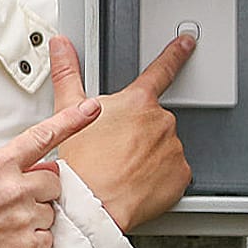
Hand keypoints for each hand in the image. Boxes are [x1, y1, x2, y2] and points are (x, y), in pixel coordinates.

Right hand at [0, 95, 102, 247]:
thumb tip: (40, 165)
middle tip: (13, 205)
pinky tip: (7, 244)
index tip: (90, 108)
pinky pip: (47, 238)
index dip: (70, 120)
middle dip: (40, 191)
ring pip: (52, 211)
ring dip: (35, 218)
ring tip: (3, 228)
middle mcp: (11, 189)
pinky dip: (33, 243)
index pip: (40, 137)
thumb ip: (5, 170)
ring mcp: (21, 218)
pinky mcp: (27, 247)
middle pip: (53, 181)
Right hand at [49, 34, 192, 231]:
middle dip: (140, 129)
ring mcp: (174, 148)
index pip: (162, 70)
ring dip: (149, 153)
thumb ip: (67, 72)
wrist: (95, 204)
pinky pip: (174, 171)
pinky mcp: (182, 174)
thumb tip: (61, 46)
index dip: (175, 53)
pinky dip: (160, 175)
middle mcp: (161, 121)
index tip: (186, 44)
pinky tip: (139, 180)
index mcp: (137, 102)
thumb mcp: (67, 111)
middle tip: (117, 146)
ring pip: (164, 145)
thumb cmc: (81, 163)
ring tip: (125, 167)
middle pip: (155, 118)